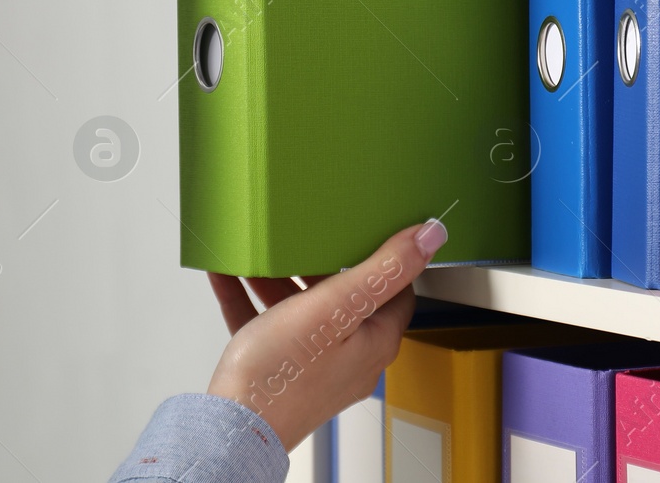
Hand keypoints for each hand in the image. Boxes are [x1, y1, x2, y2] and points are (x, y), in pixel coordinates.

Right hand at [204, 219, 448, 449]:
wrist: (230, 429)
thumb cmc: (281, 375)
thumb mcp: (334, 307)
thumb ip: (381, 270)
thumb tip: (430, 236)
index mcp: (374, 341)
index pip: (398, 291)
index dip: (388, 258)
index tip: (371, 230)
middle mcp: (351, 357)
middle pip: (349, 298)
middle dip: (327, 263)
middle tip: (314, 232)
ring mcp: (315, 366)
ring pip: (304, 310)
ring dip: (283, 277)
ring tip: (265, 249)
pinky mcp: (280, 371)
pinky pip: (268, 323)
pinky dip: (252, 297)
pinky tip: (229, 274)